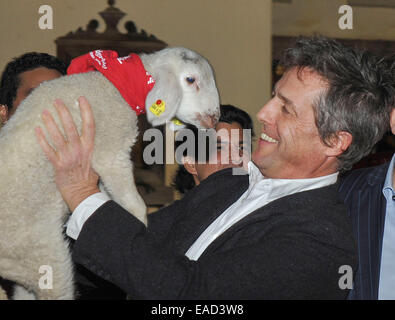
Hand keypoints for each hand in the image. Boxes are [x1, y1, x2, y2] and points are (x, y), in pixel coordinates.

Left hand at [35, 96, 99, 211]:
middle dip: (63, 112)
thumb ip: (88, 146)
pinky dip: (42, 139)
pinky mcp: (58, 165)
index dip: (86, 111)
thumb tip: (84, 133)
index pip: (89, 126)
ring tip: (45, 112)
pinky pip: (48, 150)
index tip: (81, 99)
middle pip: (70, 127)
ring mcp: (68, 157)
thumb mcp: (94, 159)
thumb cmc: (88, 176)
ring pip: (57, 136)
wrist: (81, 192)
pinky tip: (37, 129)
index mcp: (89, 147)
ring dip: (50, 123)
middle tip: (57, 101)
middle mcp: (79, 150)